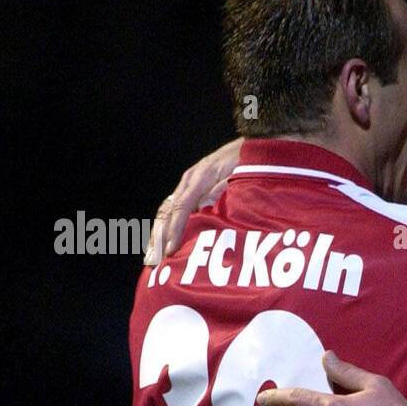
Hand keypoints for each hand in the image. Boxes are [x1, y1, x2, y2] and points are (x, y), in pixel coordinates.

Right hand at [146, 137, 244, 264]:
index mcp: (198, 178)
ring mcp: (188, 183)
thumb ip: (222, 191)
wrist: (253, 145)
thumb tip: (203, 208)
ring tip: (153, 255)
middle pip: (166, 211)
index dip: (174, 231)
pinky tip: (163, 240)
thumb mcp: (239, 175)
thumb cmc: (249, 162)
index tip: (171, 251)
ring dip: (158, 233)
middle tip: (154, 261)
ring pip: (166, 210)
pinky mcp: (191, 187)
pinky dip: (166, 225)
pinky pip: (173, 207)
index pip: (180, 208)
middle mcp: (188, 181)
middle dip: (159, 236)